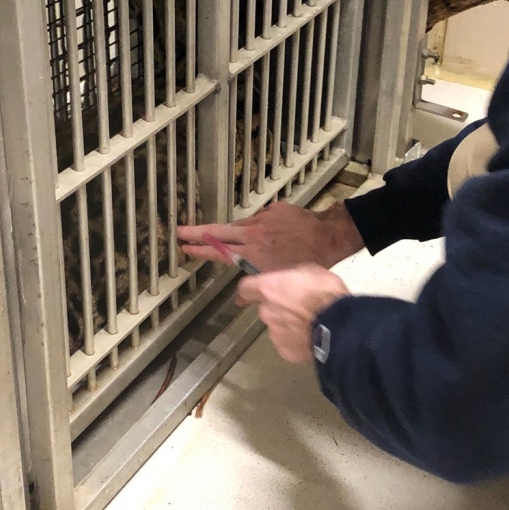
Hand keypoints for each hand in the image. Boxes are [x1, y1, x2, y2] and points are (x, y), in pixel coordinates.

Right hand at [177, 202, 364, 272]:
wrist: (328, 235)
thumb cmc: (306, 261)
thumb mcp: (281, 280)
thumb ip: (257, 287)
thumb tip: (239, 300)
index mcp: (252, 253)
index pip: (219, 252)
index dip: (200, 250)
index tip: (184, 247)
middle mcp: (252, 234)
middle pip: (218, 232)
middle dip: (197, 232)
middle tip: (180, 231)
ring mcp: (262, 218)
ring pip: (240, 226)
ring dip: (232, 232)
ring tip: (227, 237)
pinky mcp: (274, 208)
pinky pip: (260, 219)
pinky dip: (259, 227)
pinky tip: (268, 233)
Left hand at [236, 264, 349, 362]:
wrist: (339, 326)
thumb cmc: (325, 293)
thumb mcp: (310, 271)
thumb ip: (291, 278)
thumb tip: (287, 282)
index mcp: (269, 289)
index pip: (245, 288)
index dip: (249, 290)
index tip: (250, 293)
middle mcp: (266, 312)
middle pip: (266, 309)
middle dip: (279, 308)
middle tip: (300, 307)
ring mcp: (275, 334)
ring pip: (277, 327)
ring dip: (288, 325)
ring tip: (310, 324)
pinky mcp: (286, 351)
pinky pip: (288, 343)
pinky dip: (297, 340)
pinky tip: (311, 337)